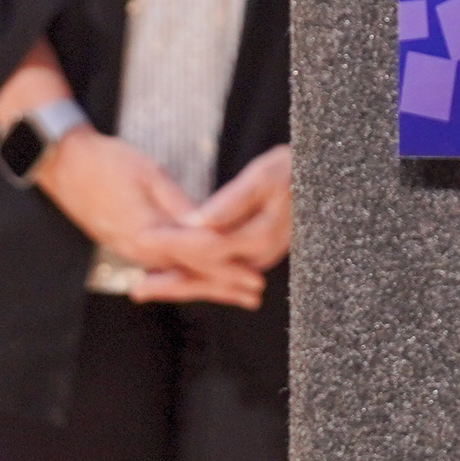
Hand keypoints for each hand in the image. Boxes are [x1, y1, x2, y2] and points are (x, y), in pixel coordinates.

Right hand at [33, 128, 236, 286]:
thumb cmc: (106, 163)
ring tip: (236, 293)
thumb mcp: (149, 174)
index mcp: (149, 231)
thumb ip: (180, 203)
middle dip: (225, 286)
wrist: (64, 166)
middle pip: (190, 273)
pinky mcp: (125, 246)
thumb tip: (208, 224)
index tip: (254, 275)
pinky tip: (196, 279)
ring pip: (177, 274)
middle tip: (255, 295)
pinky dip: (185, 277)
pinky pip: (162, 267)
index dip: (230, 267)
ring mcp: (131, 251)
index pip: (199, 255)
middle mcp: (140, 249)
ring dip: (207, 285)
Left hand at [125, 146, 289, 310]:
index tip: (143, 239)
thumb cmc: (293, 170)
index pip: (206, 248)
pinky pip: (221, 273)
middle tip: (136, 290)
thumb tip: (198, 223)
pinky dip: (197, 276)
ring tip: (146, 288)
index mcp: (259, 237)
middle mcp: (260, 256)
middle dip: (170, 283)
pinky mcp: (257, 257)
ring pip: (213, 279)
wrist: (323, 178)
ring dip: (180, 284)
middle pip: (208, 275)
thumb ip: (232, 202)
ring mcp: (259, 260)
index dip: (173, 244)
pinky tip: (176, 275)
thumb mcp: (263, 177)